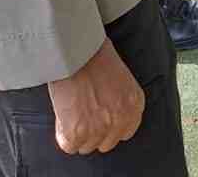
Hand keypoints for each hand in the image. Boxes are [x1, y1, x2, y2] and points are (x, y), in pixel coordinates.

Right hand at [47, 39, 143, 155]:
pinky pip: (69, 146)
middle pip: (106, 143)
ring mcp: (99, 128)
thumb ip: (120, 101)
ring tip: (72, 112)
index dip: (111, 128)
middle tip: (83, 116)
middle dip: (94, 133)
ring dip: (78, 134)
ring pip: (86, 146)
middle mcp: (121, 119)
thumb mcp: (121, 79)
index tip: (101, 122)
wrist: (77, 52)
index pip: (126, 132)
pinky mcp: (77, 132)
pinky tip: (63, 118)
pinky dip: (63, 135)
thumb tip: (108, 118)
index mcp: (134, 105)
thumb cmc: (96, 57)